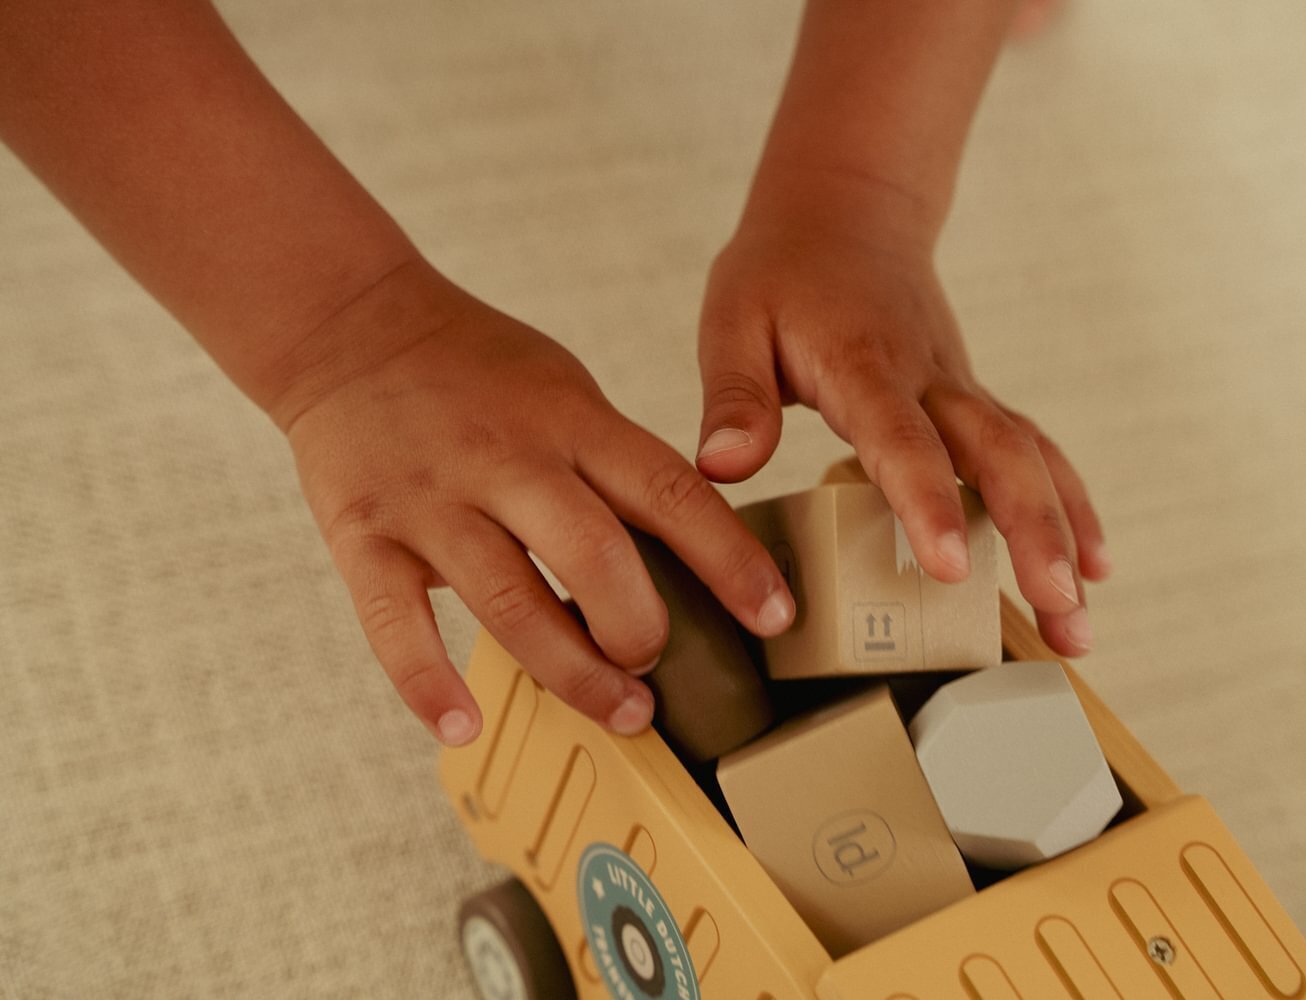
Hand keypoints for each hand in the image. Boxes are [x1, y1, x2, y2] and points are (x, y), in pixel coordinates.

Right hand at [277, 262, 795, 744]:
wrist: (350, 327)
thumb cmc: (479, 370)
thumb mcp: (568, 391)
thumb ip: (618, 466)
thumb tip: (690, 554)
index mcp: (571, 421)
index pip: (670, 492)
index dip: (730, 560)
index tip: (774, 616)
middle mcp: (507, 460)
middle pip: (594, 557)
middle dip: (640, 631)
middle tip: (656, 670)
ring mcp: (432, 499)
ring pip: (510, 603)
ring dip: (571, 674)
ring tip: (615, 711)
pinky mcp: (363, 534)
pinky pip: (394, 622)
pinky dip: (429, 684)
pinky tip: (464, 726)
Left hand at [695, 215, 1107, 657]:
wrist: (845, 212)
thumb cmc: (781, 274)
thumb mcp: (733, 322)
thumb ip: (734, 398)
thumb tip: (723, 468)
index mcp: (863, 363)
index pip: (902, 438)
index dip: (928, 501)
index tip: (950, 566)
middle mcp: (929, 378)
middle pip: (998, 454)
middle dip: (1034, 535)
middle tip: (1058, 611)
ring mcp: (962, 388)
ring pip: (1030, 459)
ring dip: (1064, 537)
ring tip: (1080, 620)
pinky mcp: (974, 400)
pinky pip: (1034, 452)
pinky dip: (1070, 505)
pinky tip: (1093, 562)